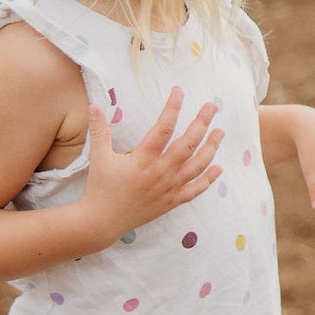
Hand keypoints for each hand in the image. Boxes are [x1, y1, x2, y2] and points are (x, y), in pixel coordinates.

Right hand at [82, 88, 221, 245]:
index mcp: (143, 159)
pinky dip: (208, 179)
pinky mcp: (171, 202)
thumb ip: (99, 130)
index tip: (179, 92)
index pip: (163, 128)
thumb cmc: (100, 188)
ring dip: (211, 148)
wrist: (101, 222)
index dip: (172, 108)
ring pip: (197, 166)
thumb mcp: (99, 157)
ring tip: (220, 132)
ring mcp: (168, 188)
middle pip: (187, 144)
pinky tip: (219, 168)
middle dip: (202, 123)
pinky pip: (195, 190)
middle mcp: (160, 172)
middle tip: (212, 107)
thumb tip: (94, 105)